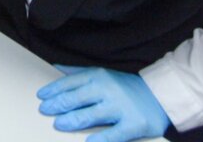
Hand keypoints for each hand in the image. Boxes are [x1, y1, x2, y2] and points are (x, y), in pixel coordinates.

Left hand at [36, 66, 169, 141]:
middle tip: (44, 111)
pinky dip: (99, 139)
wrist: (161, 96)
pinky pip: (112, 135)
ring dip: (71, 120)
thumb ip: (79, 73)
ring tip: (58, 124)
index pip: (71, 82)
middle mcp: (108, 89)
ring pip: (89, 115)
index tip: (42, 96)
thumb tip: (55, 67)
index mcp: (99, 76)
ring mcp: (120, 107)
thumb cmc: (126, 87)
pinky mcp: (132, 124)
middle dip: (58, 105)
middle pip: (76, 98)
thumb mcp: (103, 74)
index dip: (54, 90)